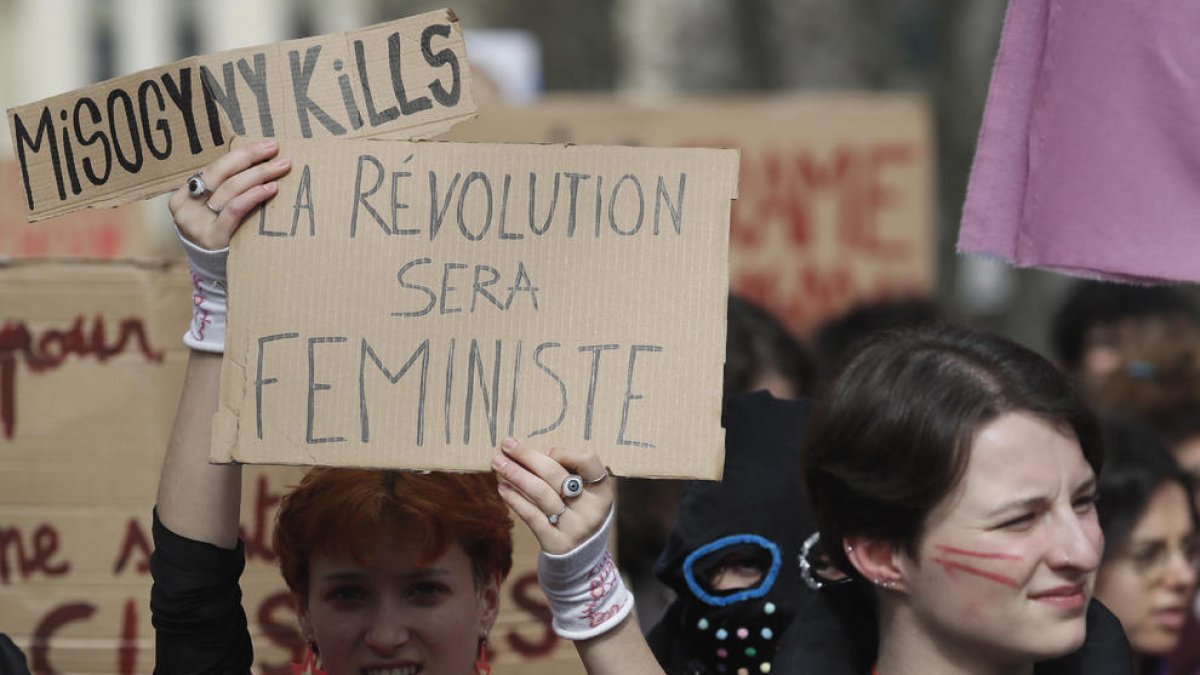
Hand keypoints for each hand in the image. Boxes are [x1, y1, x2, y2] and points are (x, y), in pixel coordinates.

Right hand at [168, 140, 290, 250]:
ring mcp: (196, 223)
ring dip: (259, 174)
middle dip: (250, 158)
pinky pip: (235, 209)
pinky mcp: (212, 238)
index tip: (264, 146)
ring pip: (230, 189)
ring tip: (281, 167)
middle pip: (221, 174)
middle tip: (275, 148)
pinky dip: (254, 195)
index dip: (241, 154)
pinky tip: (271, 188)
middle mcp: (185, 209)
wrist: (215, 277)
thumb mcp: (213, 213)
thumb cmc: (221, 238)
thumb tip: (256, 160)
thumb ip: (223, 191)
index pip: (214, 168)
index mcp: (181, 197)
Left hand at [492, 438, 613, 554]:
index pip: (588, 461)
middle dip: (527, 456)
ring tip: (498, 463)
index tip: (545, 450)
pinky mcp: (556, 543)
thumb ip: (568, 474)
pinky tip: (503, 488)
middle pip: (556, 475)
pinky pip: (531, 516)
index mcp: (602, 492)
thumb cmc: (579, 515)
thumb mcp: (586, 495)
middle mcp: (591, 510)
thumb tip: (531, 454)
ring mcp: (574, 528)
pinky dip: (515, 499)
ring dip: (515, 475)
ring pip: (540, 493)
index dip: (565, 452)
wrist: (582, 558)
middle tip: (507, 445)